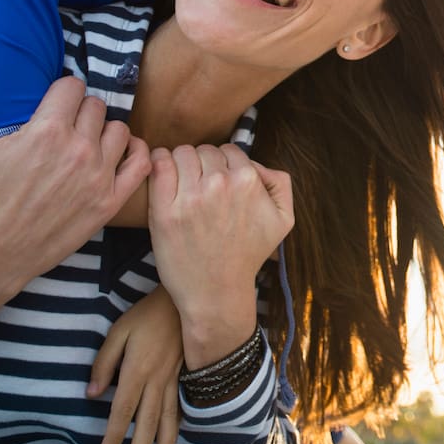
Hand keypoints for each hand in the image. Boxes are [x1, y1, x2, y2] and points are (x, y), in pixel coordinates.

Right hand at [0, 60, 151, 395]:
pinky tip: (118, 154)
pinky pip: (141, 164)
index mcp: (46, 132)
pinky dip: (135, 153)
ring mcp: (98, 178)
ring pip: (120, 130)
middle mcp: (78, 151)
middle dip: (78, 112)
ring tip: (84, 143)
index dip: (60, 93)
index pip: (73, 86)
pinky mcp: (108, 203)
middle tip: (61, 127)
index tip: (51, 105)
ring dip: (104, 132)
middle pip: (96, 107)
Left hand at [89, 285, 182, 443]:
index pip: (122, 411)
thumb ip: (104, 362)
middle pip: (146, 423)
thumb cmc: (147, 314)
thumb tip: (92, 393)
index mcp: (137, 371)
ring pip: (167, 419)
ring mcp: (172, 380)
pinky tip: (172, 436)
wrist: (184, 302)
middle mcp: (156, 381)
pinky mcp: (182, 376)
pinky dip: (176, 426)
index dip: (113, 436)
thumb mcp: (119, 330)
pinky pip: (179, 407)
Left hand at [147, 143, 293, 366]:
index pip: (230, 150)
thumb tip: (256, 164)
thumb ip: (279, 182)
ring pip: (182, 153)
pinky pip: (158, 165)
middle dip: (203, 164)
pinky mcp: (164, 211)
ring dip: (182, 163)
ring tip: (183, 183)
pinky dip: (159, 161)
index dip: (224, 165)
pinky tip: (163, 171)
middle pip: (205, 150)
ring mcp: (190, 197)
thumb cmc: (248, 255)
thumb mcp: (284, 219)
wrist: (217, 293)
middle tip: (201, 186)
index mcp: (248, 181)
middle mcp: (220, 185)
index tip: (219, 182)